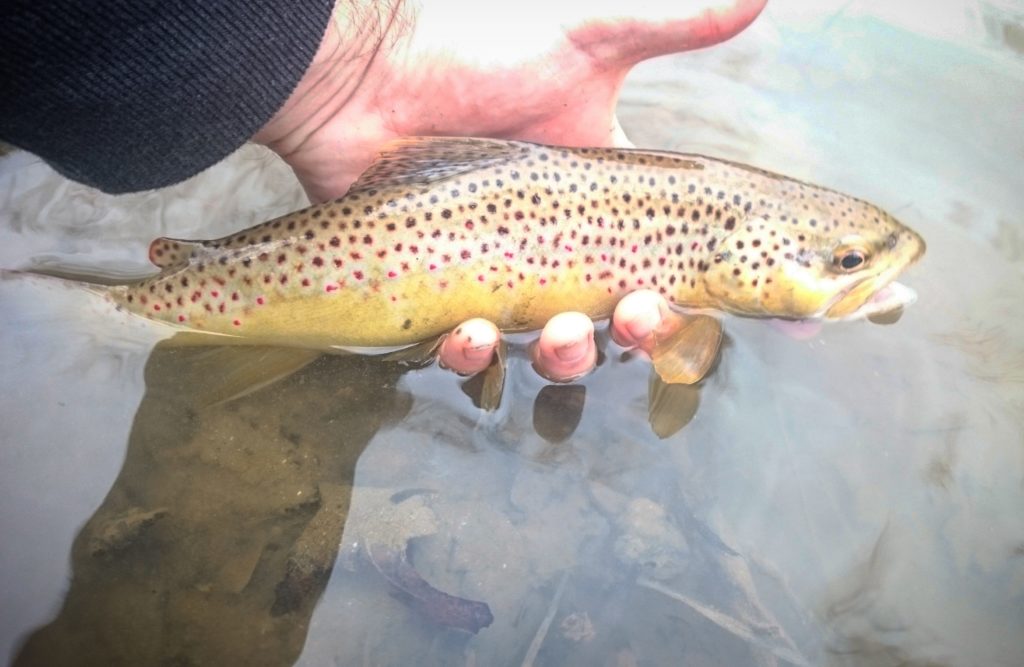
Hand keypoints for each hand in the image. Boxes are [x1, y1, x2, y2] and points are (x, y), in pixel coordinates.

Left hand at [255, 0, 766, 378]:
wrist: (364, 76)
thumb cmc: (470, 57)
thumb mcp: (585, 42)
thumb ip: (672, 24)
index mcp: (601, 200)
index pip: (668, 258)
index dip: (699, 291)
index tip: (737, 312)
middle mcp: (557, 248)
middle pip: (618, 319)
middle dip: (638, 333)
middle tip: (637, 318)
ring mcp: (499, 278)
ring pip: (548, 347)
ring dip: (565, 355)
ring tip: (558, 333)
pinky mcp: (440, 298)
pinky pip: (465, 349)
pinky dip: (470, 353)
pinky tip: (469, 333)